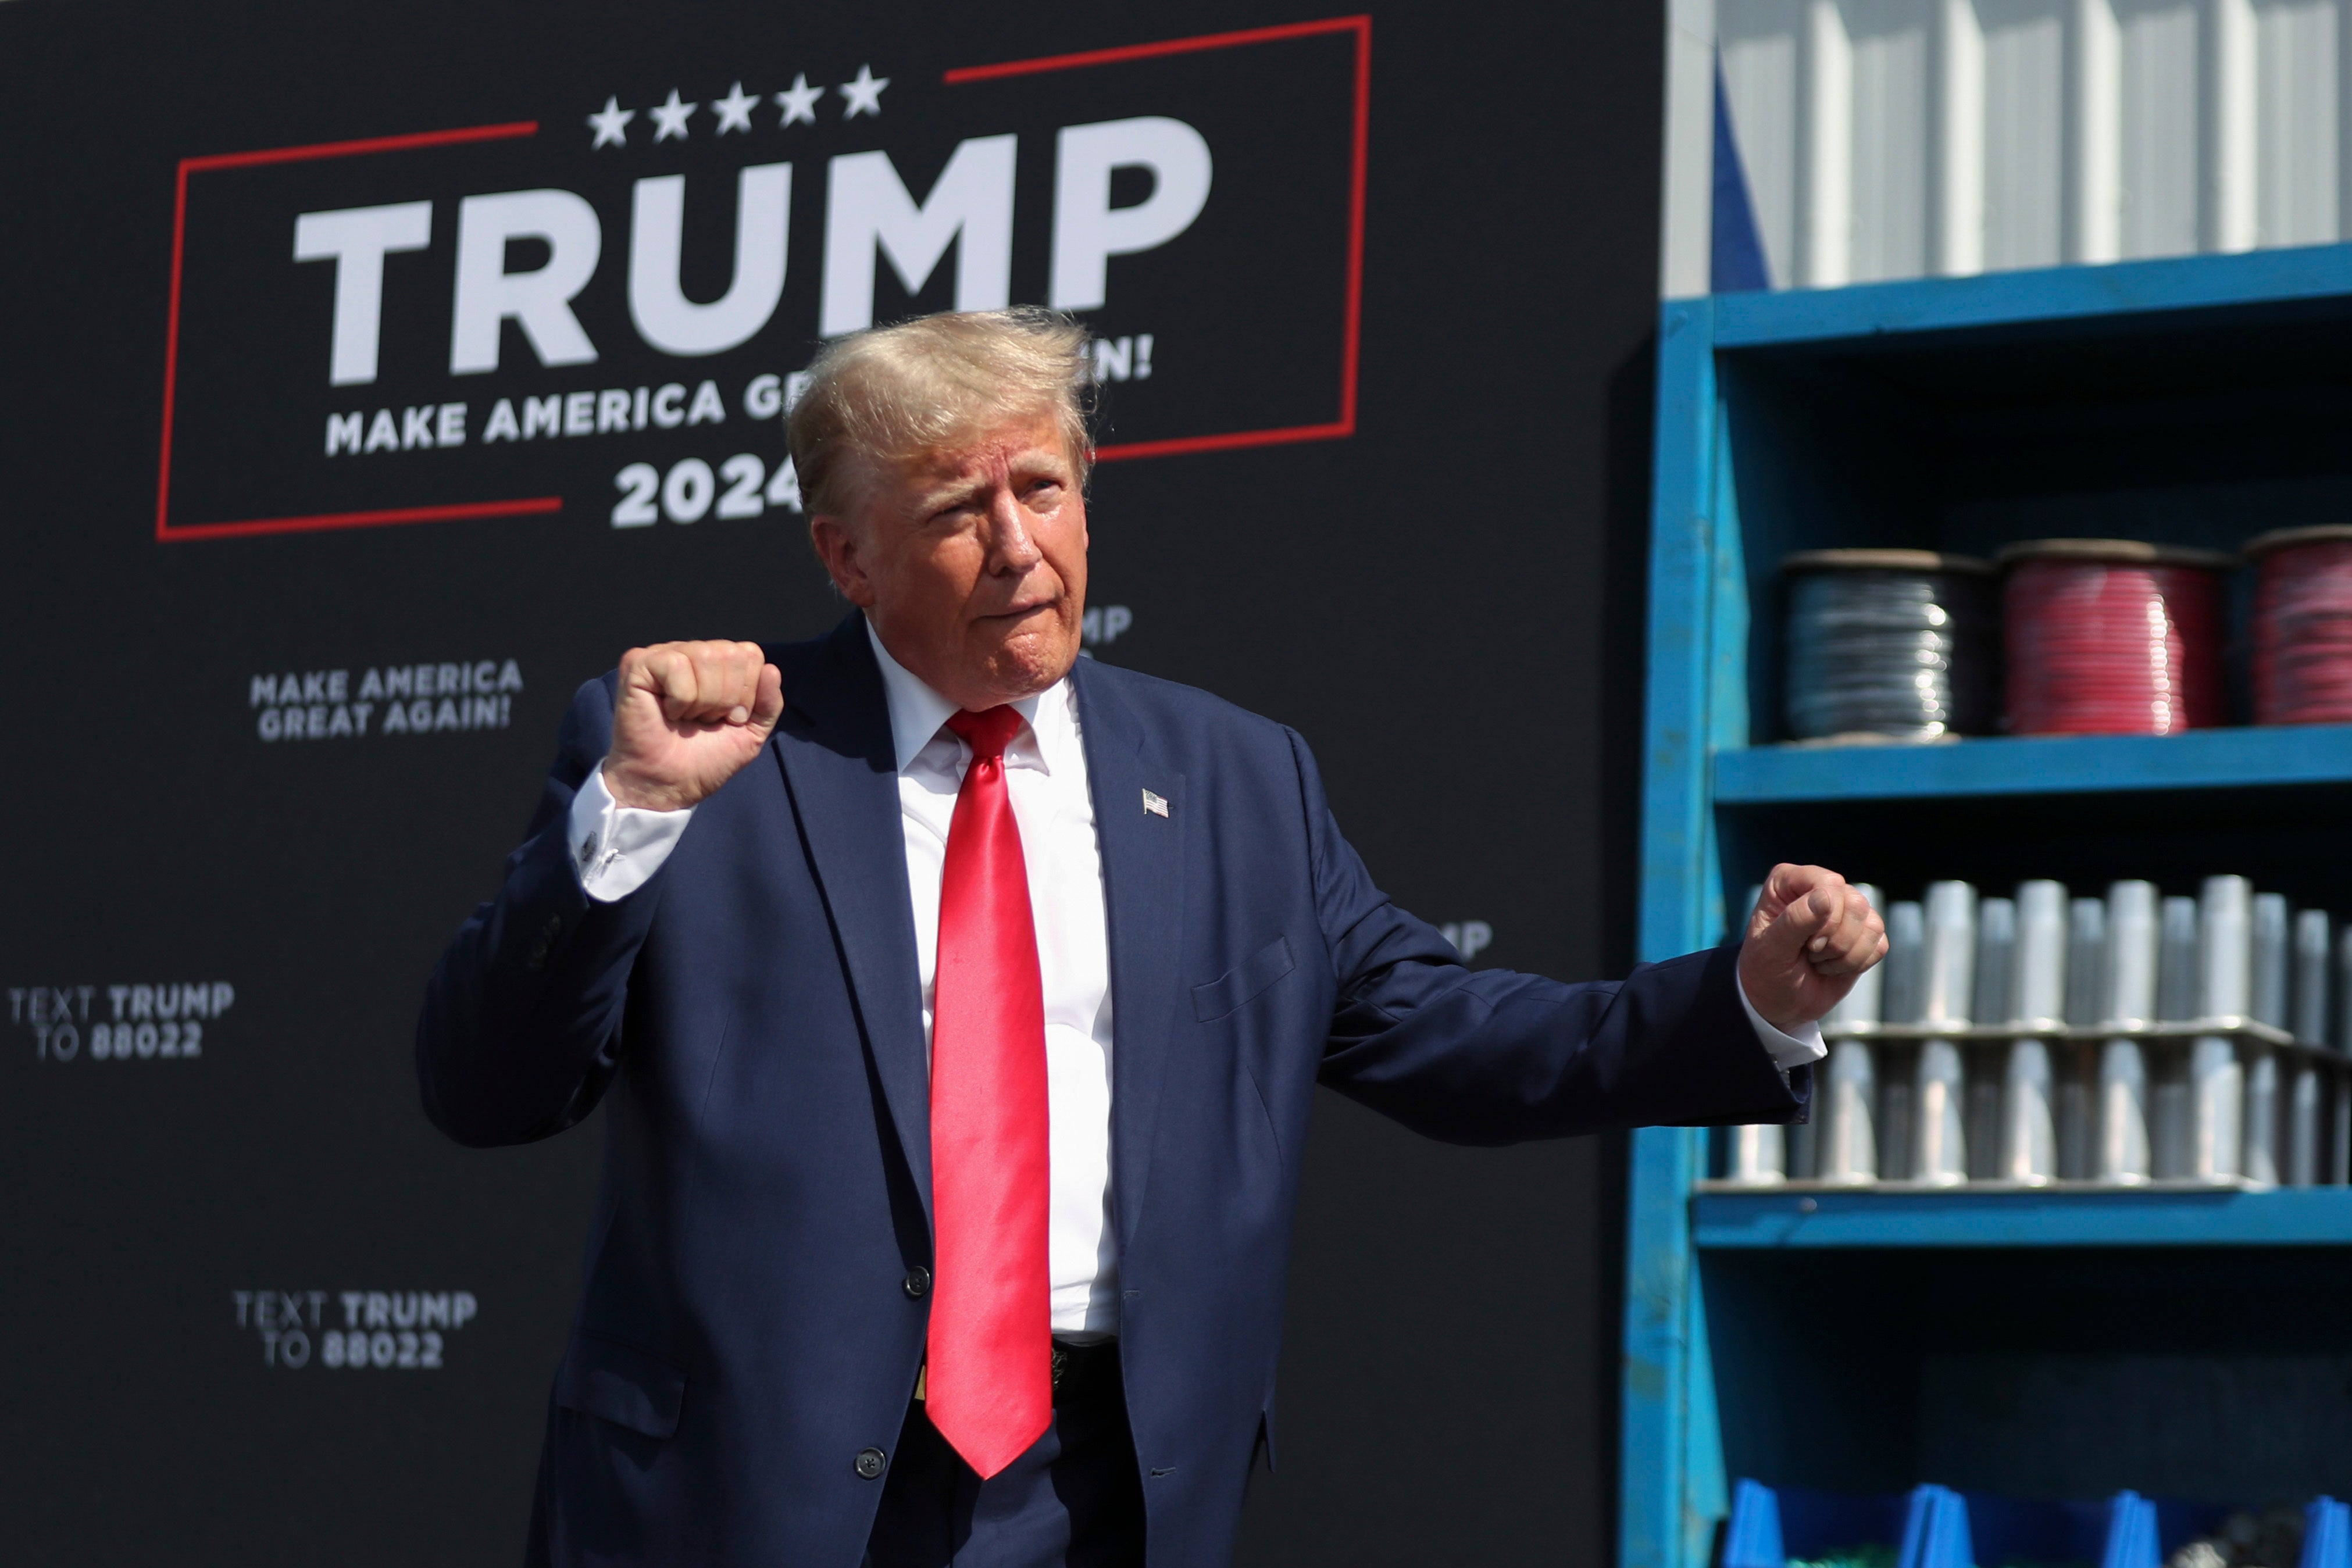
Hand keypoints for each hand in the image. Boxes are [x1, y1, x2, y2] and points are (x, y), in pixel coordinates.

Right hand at [601, 641, 782, 811]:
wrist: (668, 785)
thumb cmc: (704, 759)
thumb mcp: (751, 733)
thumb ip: (769, 703)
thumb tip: (771, 669)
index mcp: (717, 663)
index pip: (750, 653)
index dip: (747, 692)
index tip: (728, 719)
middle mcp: (691, 652)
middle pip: (731, 654)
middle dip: (726, 698)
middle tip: (705, 720)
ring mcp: (663, 655)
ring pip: (705, 656)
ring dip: (703, 701)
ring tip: (687, 717)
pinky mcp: (638, 664)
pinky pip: (676, 666)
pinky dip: (680, 698)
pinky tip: (668, 712)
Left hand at [1737, 863, 1886, 1030]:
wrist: (1778, 1001)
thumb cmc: (1765, 971)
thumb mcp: (1770, 949)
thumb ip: (1794, 920)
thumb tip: (1825, 897)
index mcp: (1789, 882)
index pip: (1829, 883)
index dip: (1827, 916)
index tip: (1808, 943)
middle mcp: (1820, 888)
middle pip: (1855, 903)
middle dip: (1836, 940)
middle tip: (1811, 954)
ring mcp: (1844, 910)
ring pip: (1873, 924)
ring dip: (1845, 955)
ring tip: (1819, 961)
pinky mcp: (1862, 934)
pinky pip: (1880, 944)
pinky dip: (1857, 964)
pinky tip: (1834, 967)